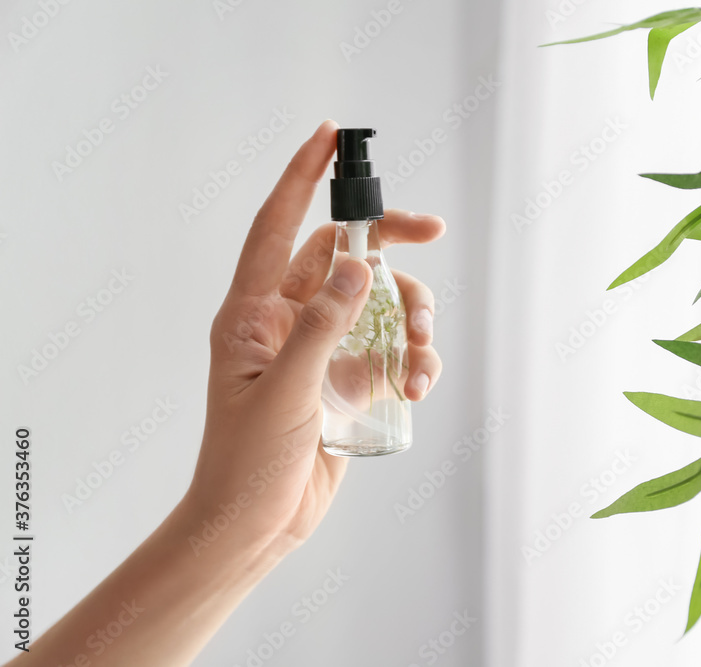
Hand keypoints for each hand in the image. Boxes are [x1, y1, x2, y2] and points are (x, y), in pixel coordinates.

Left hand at [185, 120, 444, 555]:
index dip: (301, 178)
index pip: (278, 229)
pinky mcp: (349, 381)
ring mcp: (323, 350)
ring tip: (421, 358)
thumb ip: (321, 328)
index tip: (329, 138)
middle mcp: (289, 321)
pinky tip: (418, 385)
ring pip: (379, 304)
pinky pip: (391, 349)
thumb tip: (359, 266)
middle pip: (345, 257)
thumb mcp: (283, 393)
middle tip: (432, 231)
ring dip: (411, 319)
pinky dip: (413, 359)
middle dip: (390, 244)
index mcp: (253, 313)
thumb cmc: (246, 463)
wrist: (256, 526)